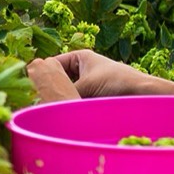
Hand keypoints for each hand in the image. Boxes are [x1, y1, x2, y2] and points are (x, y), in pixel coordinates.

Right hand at [25, 49, 140, 100]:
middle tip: (38, 103)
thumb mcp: (85, 87)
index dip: (41, 76)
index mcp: (79, 57)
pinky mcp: (93, 98)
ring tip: (49, 111)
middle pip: (58, 80)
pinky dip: (70, 107)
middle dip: (50, 90)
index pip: (51, 64)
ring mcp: (88, 84)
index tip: (30, 90)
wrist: (143, 95)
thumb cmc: (116, 83)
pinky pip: (76, 102)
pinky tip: (62, 116)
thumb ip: (63, 93)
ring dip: (61, 100)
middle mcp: (82, 69)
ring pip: (66, 93)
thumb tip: (42, 105)